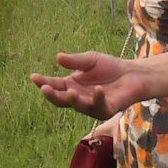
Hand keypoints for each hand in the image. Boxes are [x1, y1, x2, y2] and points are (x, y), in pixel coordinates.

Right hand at [32, 51, 149, 116]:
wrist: (133, 74)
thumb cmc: (110, 67)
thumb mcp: (90, 60)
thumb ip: (75, 61)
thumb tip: (58, 57)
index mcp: (72, 85)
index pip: (55, 85)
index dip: (44, 82)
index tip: (34, 77)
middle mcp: (79, 97)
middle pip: (62, 100)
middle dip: (53, 95)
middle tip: (45, 88)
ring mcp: (92, 105)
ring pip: (78, 106)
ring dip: (74, 100)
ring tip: (70, 92)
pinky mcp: (107, 110)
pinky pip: (99, 107)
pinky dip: (97, 98)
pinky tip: (97, 90)